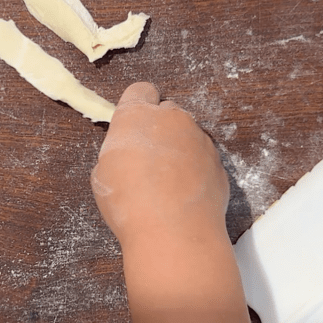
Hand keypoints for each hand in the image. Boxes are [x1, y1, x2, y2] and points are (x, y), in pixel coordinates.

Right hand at [90, 82, 228, 244]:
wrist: (174, 231)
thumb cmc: (129, 201)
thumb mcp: (104, 173)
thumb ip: (120, 151)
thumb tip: (130, 155)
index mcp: (138, 115)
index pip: (140, 91)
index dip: (136, 107)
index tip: (133, 127)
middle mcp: (172, 118)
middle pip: (167, 112)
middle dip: (159, 129)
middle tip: (147, 159)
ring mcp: (200, 139)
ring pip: (187, 136)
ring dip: (178, 150)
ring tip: (165, 183)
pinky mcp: (218, 162)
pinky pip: (203, 159)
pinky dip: (195, 171)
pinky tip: (183, 195)